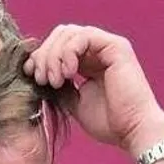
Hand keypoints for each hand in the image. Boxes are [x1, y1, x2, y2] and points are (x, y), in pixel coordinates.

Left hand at [24, 24, 163, 156]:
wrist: (133, 131)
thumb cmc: (109, 122)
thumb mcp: (74, 102)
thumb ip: (59, 86)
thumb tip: (38, 75)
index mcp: (88, 62)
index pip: (58, 46)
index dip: (40, 56)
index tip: (30, 75)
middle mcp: (98, 50)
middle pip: (61, 34)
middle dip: (44, 55)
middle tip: (41, 79)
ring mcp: (108, 46)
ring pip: (69, 33)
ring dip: (54, 55)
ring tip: (54, 80)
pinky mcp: (116, 46)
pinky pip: (84, 36)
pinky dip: (69, 52)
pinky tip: (68, 73)